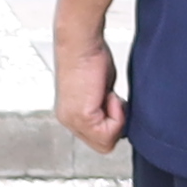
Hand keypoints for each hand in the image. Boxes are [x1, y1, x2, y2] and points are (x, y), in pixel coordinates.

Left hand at [54, 25, 126, 154]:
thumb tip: (118, 119)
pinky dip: (117, 114)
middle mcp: (68, 120)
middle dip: (116, 125)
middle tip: (113, 100)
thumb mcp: (99, 90)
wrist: (81, 41)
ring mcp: (73, 120)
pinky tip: (109, 94)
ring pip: (107, 142)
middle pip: (102, 145)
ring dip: (117, 119)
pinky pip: (110, 131)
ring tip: (109, 96)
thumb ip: (104, 108)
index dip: (113, 124)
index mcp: (70, 115)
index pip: (98, 139)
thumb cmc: (90, 56)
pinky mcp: (81, 116)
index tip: (113, 101)